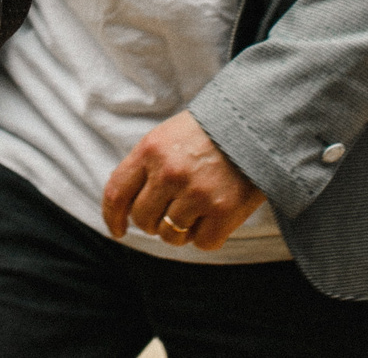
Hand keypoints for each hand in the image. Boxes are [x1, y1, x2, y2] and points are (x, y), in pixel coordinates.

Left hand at [102, 110, 265, 251]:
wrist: (255, 124)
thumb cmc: (207, 132)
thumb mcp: (167, 137)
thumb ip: (145, 167)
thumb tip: (124, 205)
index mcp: (150, 150)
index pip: (116, 193)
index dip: (111, 217)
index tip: (117, 231)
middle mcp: (169, 172)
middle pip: (142, 219)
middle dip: (153, 221)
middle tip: (171, 210)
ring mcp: (196, 193)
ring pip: (170, 235)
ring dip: (180, 230)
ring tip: (196, 210)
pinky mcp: (223, 211)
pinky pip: (202, 243)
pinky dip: (207, 236)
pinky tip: (215, 216)